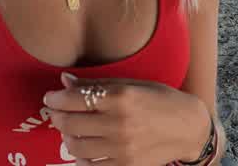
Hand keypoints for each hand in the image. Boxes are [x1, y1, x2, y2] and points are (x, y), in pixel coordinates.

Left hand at [43, 72, 204, 165]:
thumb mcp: (130, 84)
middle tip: (55, 112)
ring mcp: (123, 148)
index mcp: (121, 97)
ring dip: (66, 137)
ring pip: (76, 146)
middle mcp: (120, 123)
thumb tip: (64, 80)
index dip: (56, 98)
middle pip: (71, 123)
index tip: (49, 97)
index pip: (75, 99)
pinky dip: (80, 158)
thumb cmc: (158, 99)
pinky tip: (81, 148)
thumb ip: (96, 84)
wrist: (187, 127)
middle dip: (57, 117)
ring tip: (68, 129)